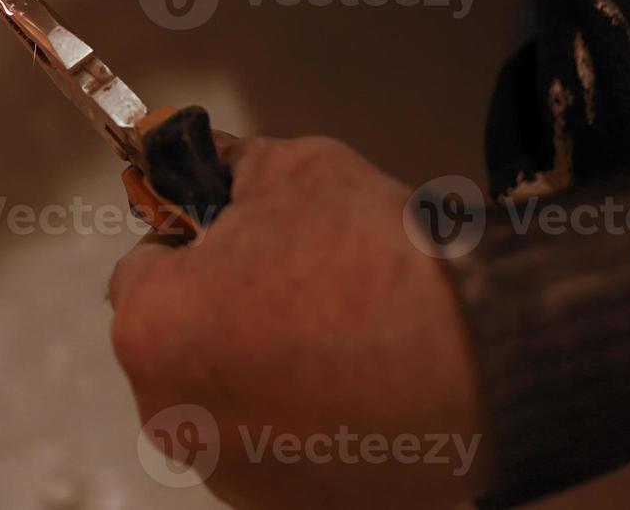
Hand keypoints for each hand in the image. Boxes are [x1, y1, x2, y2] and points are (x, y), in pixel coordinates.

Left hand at [110, 135, 486, 508]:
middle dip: (223, 303)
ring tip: (338, 335)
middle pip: (178, 335)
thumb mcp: (296, 170)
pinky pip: (272, 443)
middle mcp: (168, 412)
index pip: (143, 264)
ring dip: (259, 363)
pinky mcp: (282, 504)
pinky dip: (299, 417)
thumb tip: (205, 155)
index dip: (191, 237)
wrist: (487, 364)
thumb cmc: (376, 264)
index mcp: (150, 327)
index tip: (240, 231)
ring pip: (224, 392)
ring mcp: (226, 471)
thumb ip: (230, 162)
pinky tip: (355, 386)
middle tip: (298, 279)